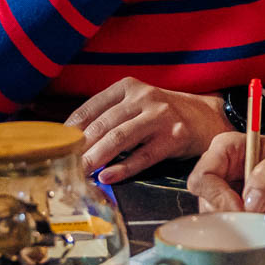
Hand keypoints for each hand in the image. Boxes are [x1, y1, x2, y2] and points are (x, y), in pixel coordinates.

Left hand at [66, 78, 232, 183]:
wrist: (206, 117)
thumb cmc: (162, 114)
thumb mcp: (136, 104)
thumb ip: (109, 117)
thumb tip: (73, 141)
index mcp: (128, 87)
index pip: (91, 107)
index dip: (72, 128)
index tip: (57, 145)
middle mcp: (143, 98)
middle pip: (104, 124)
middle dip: (81, 147)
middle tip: (64, 164)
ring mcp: (160, 117)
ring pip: (121, 138)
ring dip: (97, 157)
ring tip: (81, 171)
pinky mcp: (174, 137)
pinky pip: (143, 156)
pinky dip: (123, 168)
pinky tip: (107, 176)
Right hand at [188, 132, 264, 220]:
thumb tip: (248, 202)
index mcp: (227, 150)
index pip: (202, 178)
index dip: (218, 198)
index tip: (243, 209)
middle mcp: (224, 173)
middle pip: (209, 205)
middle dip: (241, 215)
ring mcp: (232, 194)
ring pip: (227, 222)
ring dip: (260, 221)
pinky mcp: (244, 212)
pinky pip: (246, 230)